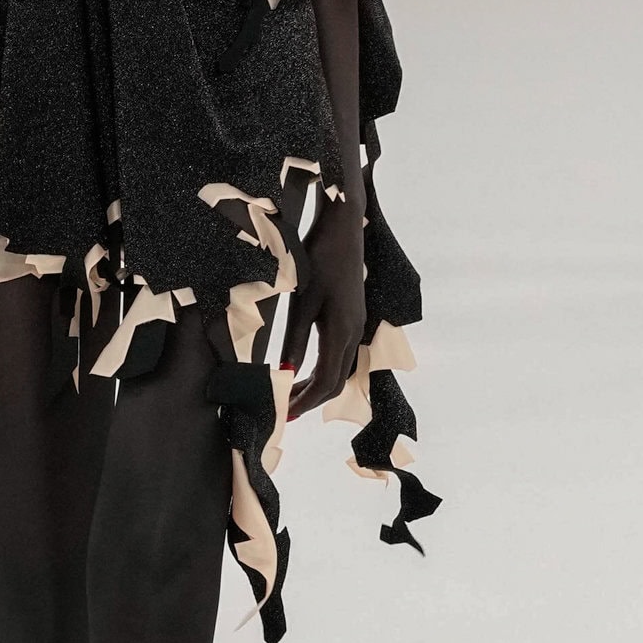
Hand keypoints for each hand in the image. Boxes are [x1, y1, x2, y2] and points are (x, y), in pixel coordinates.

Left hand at [279, 192, 365, 420]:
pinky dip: (323, 368)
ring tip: (292, 394)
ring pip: (340, 368)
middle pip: (336, 380)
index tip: (285, 415)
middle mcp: (354, 332)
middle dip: (311, 399)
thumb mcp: (302, 301)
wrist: (343, 227)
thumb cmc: (319, 258)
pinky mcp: (353, 315)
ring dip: (317, 384)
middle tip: (285, 410)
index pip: (326, 381)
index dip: (306, 402)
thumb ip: (295, 339)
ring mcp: (357, 323)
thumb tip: (286, 373)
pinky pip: (340, 353)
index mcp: (342, 331)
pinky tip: (305, 367)